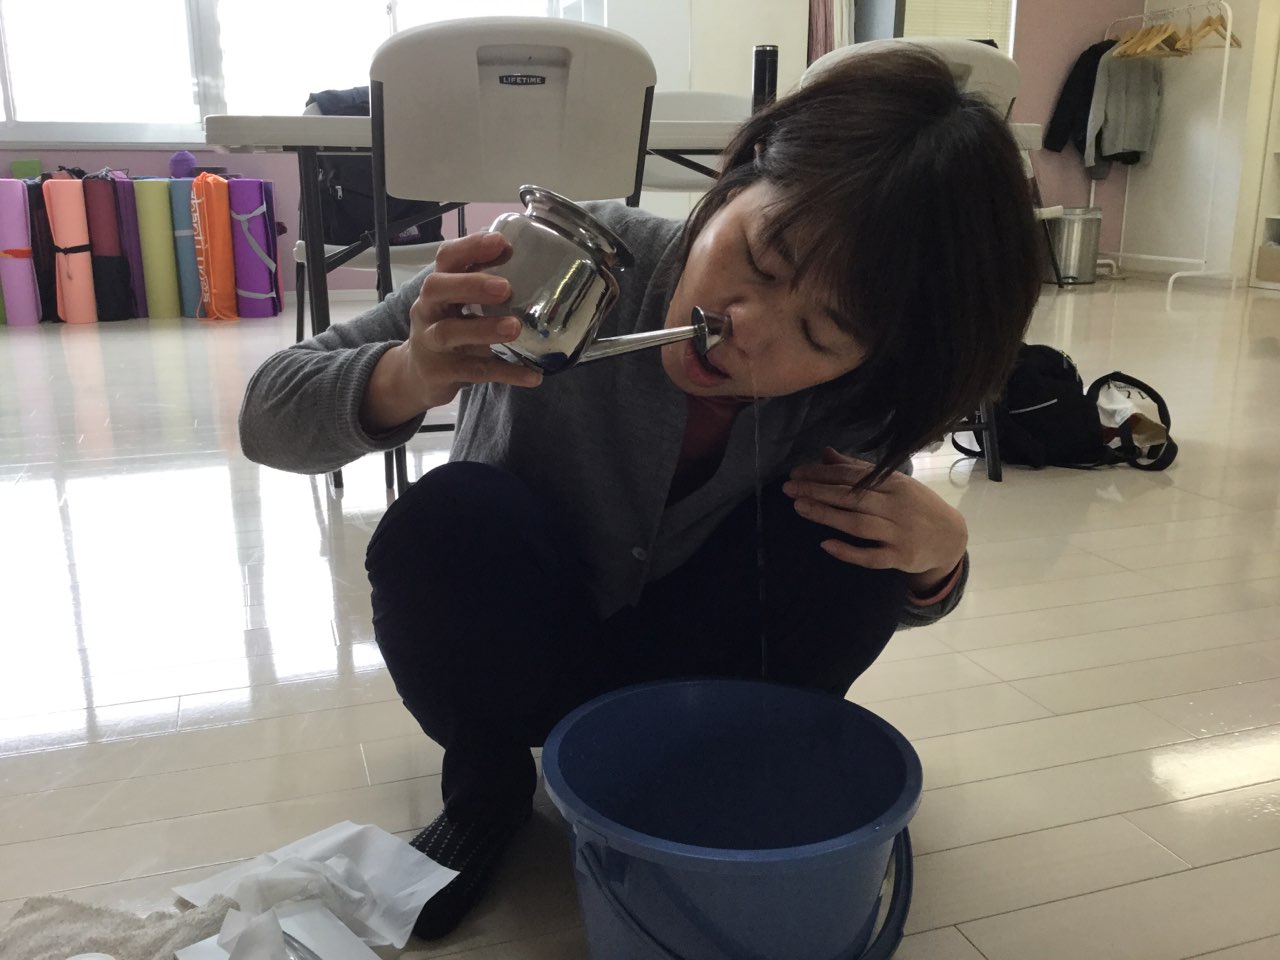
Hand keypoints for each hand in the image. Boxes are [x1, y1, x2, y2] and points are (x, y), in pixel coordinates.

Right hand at [403, 231, 542, 410]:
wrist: (416, 375)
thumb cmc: (447, 328)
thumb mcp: (459, 303)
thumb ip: (482, 282)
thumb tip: (518, 257)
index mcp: (438, 287)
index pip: (447, 258)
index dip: (471, 247)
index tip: (501, 243)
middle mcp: (428, 309)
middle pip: (437, 288)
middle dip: (471, 284)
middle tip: (506, 287)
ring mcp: (430, 342)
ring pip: (450, 332)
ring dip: (484, 329)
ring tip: (515, 327)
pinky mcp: (440, 372)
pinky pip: (473, 371)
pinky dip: (504, 373)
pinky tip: (532, 376)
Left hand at [782, 447, 967, 595]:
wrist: (951, 537)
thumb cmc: (915, 506)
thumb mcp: (894, 483)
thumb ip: (859, 469)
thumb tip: (826, 454)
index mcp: (894, 483)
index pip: (853, 476)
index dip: (822, 473)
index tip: (796, 473)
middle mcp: (897, 506)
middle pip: (852, 497)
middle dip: (818, 491)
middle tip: (789, 489)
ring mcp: (899, 532)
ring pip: (858, 523)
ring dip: (827, 515)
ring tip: (800, 508)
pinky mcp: (900, 557)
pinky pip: (871, 556)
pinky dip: (848, 551)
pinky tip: (826, 544)